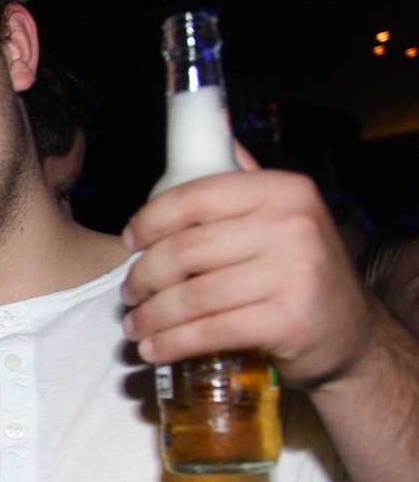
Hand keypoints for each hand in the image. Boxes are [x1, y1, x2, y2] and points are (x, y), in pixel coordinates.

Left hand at [120, 162, 379, 390]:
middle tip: (129, 293)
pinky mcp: (287, 321)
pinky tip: (154, 349)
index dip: (149, 221)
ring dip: (151, 316)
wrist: (352, 334)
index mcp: (283, 190)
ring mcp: (293, 274)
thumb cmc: (303, 273)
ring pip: (192, 296)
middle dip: (143, 276)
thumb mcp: (285, 216)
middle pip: (185, 250)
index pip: (194, 196)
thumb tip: (212, 131)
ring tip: (135, 325)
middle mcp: (292, 226)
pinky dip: (172, 343)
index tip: (128, 243)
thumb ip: (247, 182)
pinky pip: (209, 331)